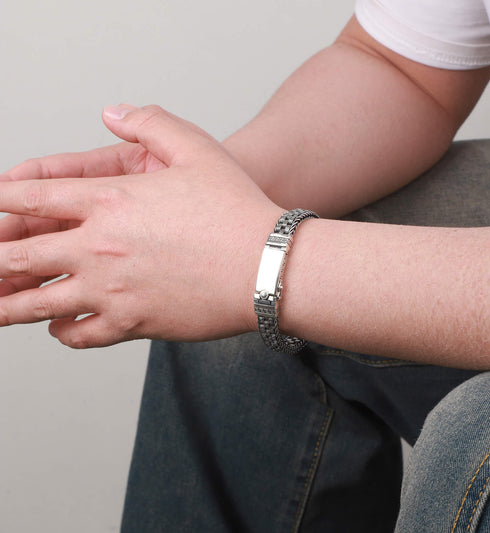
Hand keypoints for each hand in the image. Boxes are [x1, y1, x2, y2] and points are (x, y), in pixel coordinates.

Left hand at [0, 105, 281, 346]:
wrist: (266, 266)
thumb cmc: (236, 210)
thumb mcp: (198, 148)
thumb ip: (151, 122)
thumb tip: (113, 112)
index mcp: (110, 201)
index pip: (32, 199)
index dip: (2, 201)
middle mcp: (99, 247)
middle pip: (19, 256)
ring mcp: (112, 290)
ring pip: (38, 303)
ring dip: (8, 306)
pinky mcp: (133, 324)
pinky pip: (80, 333)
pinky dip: (61, 332)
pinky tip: (58, 327)